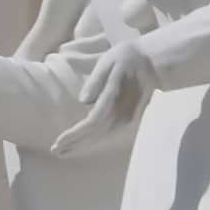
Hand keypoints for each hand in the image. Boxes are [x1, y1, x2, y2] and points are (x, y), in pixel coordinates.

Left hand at [51, 40, 152, 155]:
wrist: (153, 62)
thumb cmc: (126, 58)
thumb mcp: (108, 62)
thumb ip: (96, 81)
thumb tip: (83, 101)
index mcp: (114, 99)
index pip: (91, 123)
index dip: (75, 135)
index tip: (58, 142)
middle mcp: (122, 113)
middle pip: (95, 134)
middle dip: (75, 144)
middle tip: (55, 151)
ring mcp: (127, 118)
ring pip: (102, 137)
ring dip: (83, 145)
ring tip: (65, 151)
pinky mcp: (129, 119)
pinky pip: (109, 134)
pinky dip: (94, 140)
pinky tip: (83, 143)